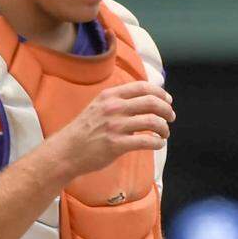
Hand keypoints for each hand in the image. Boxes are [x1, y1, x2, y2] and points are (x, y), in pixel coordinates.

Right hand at [45, 81, 174, 179]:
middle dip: (167, 110)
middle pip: (152, 102)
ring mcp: (115, 126)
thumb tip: (148, 98)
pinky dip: (158, 142)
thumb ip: (119, 101)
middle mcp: (113, 108)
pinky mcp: (117, 144)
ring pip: (153, 121)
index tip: (168, 100)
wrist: (66, 151)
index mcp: (110, 96)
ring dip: (164, 128)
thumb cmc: (85, 130)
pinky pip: (147, 141)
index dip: (160, 93)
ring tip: (164, 133)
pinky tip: (158, 144)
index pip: (143, 87)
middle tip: (171, 117)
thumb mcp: (99, 106)